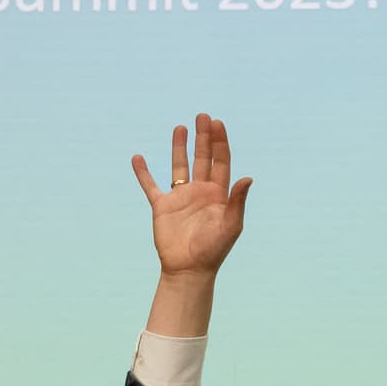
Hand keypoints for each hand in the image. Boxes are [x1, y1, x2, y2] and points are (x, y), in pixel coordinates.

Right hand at [134, 113, 251, 280]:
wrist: (189, 269)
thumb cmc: (214, 249)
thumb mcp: (230, 224)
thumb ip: (237, 200)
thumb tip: (248, 177)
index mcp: (219, 194)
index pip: (221, 162)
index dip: (220, 142)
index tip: (217, 123)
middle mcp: (201, 192)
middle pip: (203, 158)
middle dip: (203, 138)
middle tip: (202, 116)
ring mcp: (181, 198)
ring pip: (179, 166)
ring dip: (179, 147)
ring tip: (180, 127)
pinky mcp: (162, 206)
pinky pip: (150, 185)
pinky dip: (143, 172)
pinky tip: (138, 158)